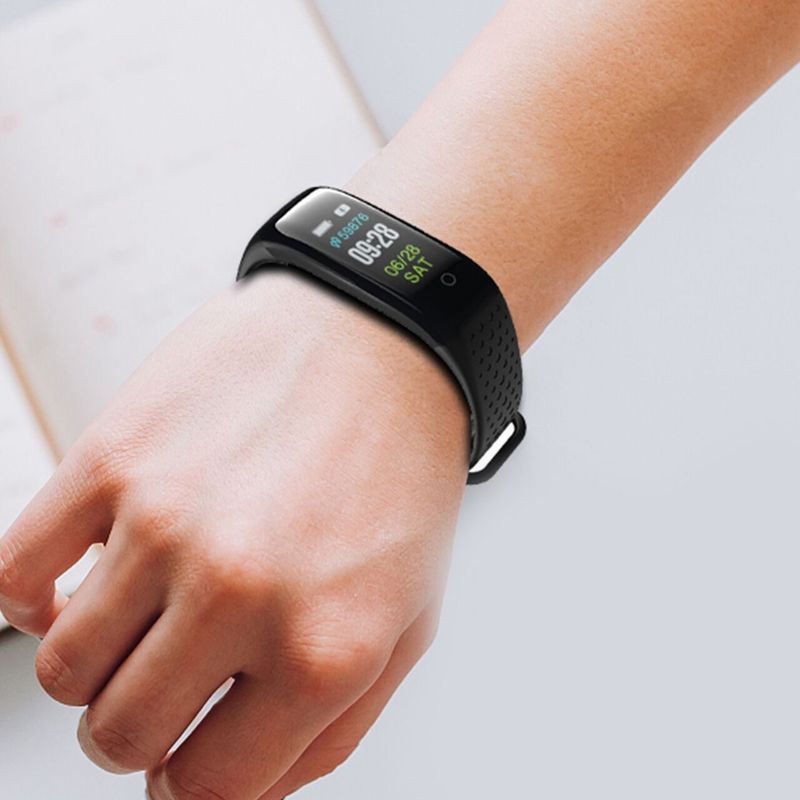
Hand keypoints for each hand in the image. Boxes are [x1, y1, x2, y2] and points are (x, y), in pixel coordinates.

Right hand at [0, 269, 467, 798]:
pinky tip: (78, 588)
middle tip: (165, 690)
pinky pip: (13, 574)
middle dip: (138, 734)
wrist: (379, 340)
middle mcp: (238, 592)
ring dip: (98, 667)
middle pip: (120, 737)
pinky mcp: (113, 456)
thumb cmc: (399, 472)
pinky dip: (32, 602)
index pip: (208, 788)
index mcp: (321, 647)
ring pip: (64, 669)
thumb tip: (237, 791)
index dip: (192, 785)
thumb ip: (329, 730)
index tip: (189, 759)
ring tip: (142, 623)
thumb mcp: (409, 619)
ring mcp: (165, 521)